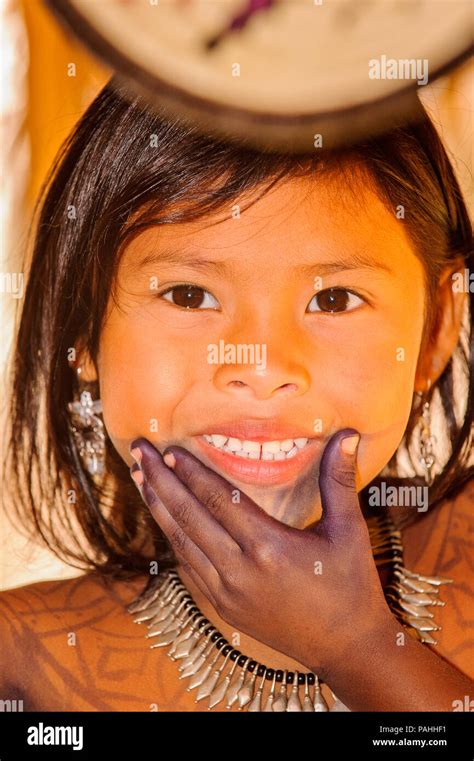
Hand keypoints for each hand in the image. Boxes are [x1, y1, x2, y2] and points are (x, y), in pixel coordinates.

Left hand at [129, 429, 393, 677]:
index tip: (169, 449)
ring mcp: (227, 593)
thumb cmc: (351, 586)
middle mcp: (240, 571)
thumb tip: (348, 434)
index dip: (191, 472)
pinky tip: (164, 520)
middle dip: (160, 480)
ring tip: (141, 478)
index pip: (219, 499)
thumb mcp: (348, 531)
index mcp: (269, 548)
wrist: (345, 648)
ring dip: (158, 508)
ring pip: (181, 543)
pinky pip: (188, 568)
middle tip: (138, 451)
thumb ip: (339, 480)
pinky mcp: (223, 608)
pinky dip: (173, 539)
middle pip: (188, 517)